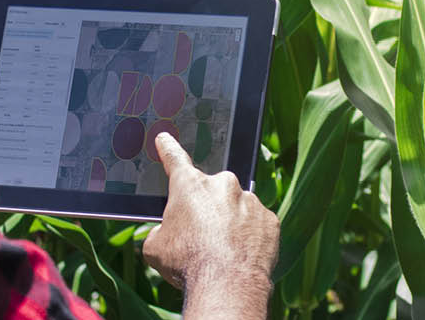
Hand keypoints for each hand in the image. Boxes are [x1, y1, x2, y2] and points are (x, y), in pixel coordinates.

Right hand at [143, 132, 278, 318]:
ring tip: (223, 250)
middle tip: (201, 235)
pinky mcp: (270, 219)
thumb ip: (161, 231)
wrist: (227, 285)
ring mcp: (250, 200)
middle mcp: (222, 185)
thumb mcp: (155, 248)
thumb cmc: (186, 264)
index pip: (175, 159)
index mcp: (190, 186)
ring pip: (237, 207)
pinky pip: (256, 223)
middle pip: (211, 192)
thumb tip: (166, 233)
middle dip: (206, 209)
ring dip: (230, 222)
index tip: (166, 139)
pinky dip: (250, 235)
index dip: (169, 149)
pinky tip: (241, 254)